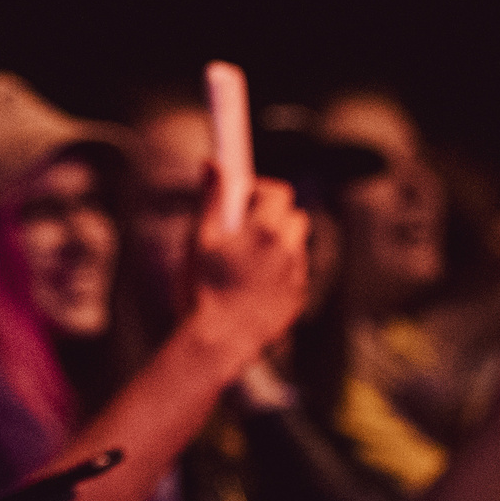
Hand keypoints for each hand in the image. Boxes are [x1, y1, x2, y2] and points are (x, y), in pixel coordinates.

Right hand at [188, 176, 309, 365]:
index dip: (263, 190)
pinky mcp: (300, 295)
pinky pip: (295, 271)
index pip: (280, 192)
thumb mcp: (199, 239)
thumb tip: (213, 164)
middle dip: (274, 216)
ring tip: (247, 261)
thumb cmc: (204, 287)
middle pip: (294, 216)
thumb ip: (211, 198)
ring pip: (296, 244)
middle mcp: (288, 249)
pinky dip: (280, 270)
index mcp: (264, 231)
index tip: (246, 196)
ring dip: (278, 243)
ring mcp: (298, 274)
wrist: (221, 337)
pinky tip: (253, 284)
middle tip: (246, 227)